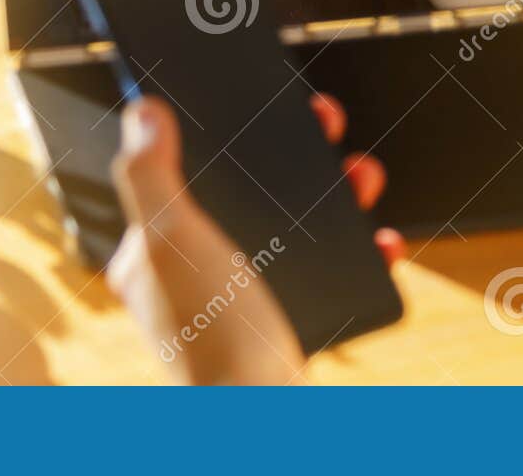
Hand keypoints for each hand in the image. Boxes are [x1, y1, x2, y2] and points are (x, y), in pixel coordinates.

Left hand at [107, 93, 403, 384]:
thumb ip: (150, 175)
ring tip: (361, 175)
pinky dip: (359, 250)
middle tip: (327, 128)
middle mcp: (193, 273)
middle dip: (297, 155)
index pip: (182, 172)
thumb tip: (143, 114)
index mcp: (152, 252)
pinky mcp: (284, 318)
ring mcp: (242, 295)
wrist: (264, 420)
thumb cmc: (209, 338)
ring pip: (295, 223)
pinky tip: (379, 239)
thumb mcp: (169, 242)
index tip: (262, 103)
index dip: (222, 132)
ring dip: (336, 193)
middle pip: (248, 189)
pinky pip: (328, 269)